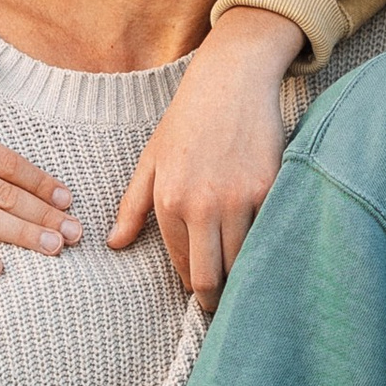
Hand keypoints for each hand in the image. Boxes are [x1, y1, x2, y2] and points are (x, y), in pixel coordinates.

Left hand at [110, 5, 303, 305]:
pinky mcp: (271, 188)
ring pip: (243, 262)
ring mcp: (240, 198)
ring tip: (246, 283)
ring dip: (244, 277)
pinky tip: (267, 253)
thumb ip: (132, 206)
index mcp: (170, 200)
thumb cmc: (187, 120)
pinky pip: (269, 235)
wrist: (232, 80)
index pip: (183, 265)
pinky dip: (267, 248)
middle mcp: (203, 204)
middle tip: (223, 304)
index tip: (201, 293)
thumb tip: (115, 244)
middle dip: (216, 298)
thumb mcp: (151, 160)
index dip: (192, 285)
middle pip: (212, 277)